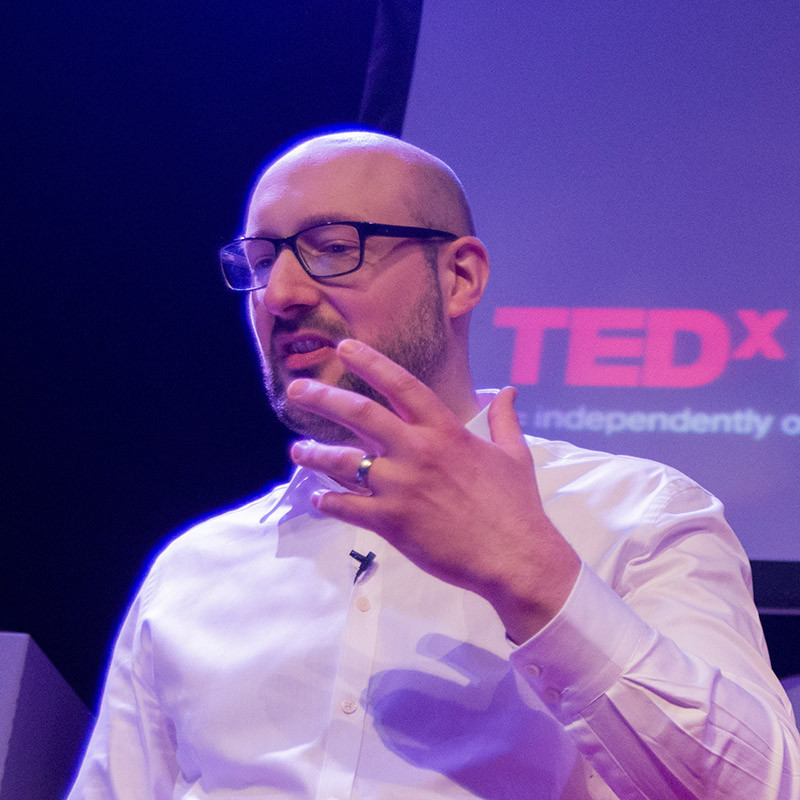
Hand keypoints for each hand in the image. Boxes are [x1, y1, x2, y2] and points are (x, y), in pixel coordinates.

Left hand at [286, 339, 580, 641]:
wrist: (515, 557)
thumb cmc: (516, 506)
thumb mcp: (514, 455)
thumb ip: (504, 419)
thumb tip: (509, 391)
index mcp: (445, 431)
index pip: (401, 385)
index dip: (370, 362)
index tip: (344, 347)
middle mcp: (417, 451)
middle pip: (360, 414)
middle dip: (323, 398)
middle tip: (295, 389)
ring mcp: (401, 487)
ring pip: (343, 463)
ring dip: (314, 455)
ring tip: (296, 451)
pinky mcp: (391, 522)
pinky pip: (347, 508)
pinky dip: (327, 503)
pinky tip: (317, 500)